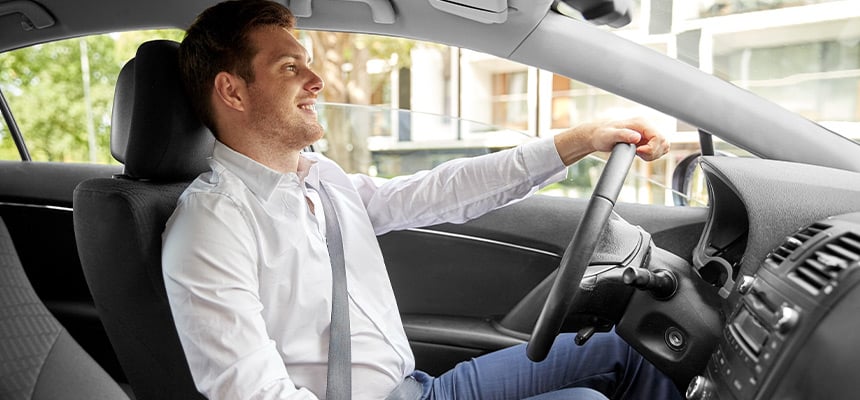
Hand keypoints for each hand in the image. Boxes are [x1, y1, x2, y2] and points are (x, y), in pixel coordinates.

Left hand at [553, 117, 669, 164]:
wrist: (598, 136)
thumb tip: (637, 137)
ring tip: (638, 154)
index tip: (638, 152)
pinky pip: (659, 149)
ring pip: (663, 146)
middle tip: (638, 154)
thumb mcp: (609, 136)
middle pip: (664, 142)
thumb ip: (623, 135)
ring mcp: (648, 133)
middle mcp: (647, 126)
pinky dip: (652, 155)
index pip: (659, 137)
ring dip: (653, 154)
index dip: (651, 149)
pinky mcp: (647, 140)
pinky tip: (640, 154)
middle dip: (653, 153)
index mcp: (641, 123)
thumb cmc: (602, 135)